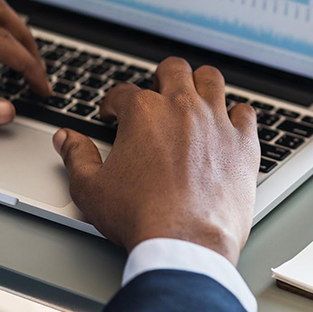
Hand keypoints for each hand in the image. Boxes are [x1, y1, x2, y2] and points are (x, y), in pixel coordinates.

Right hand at [52, 57, 259, 264]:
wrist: (185, 241)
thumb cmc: (139, 216)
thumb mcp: (91, 189)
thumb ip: (76, 157)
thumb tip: (66, 138)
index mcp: (144, 113)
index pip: (124, 92)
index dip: (113, 103)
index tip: (113, 115)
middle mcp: (182, 107)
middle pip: (174, 70)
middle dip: (161, 78)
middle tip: (157, 96)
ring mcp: (217, 122)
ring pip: (212, 79)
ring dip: (200, 83)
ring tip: (194, 97)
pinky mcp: (243, 142)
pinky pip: (246, 112)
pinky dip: (237, 115)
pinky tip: (229, 125)